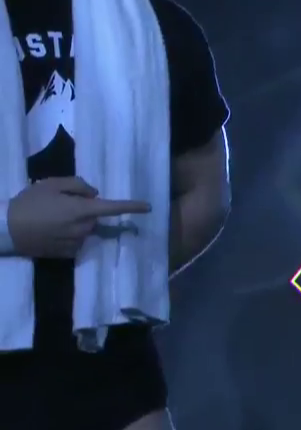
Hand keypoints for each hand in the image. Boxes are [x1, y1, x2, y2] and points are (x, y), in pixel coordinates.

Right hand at [6, 177, 151, 257]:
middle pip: (95, 218)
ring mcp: (74, 243)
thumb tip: (94, 194)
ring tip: (51, 218)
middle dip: (85, 211)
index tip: (148, 207)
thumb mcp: (52, 184)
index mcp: (82, 210)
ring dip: (76, 224)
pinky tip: (50, 231)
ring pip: (85, 231)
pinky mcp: (64, 254)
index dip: (131, 206)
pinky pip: (75, 243)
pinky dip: (68, 236)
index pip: (113, 207)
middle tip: (61, 205)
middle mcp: (83, 228)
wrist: (5, 228)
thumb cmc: (29, 203)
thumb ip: (78, 185)